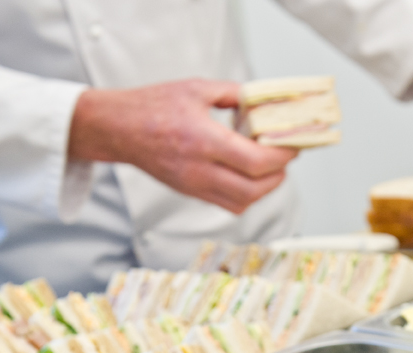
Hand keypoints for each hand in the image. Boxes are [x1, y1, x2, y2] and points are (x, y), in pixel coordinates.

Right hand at [68, 79, 297, 213]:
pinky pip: (227, 204)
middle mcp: (199, 168)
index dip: (281, 157)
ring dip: (263, 189)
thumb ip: (233, 94)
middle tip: (285, 157)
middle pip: (253, 189)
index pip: (255, 161)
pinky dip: (246, 194)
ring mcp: (194, 185)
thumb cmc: (152, 106)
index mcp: (202, 139)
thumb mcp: (197, 88)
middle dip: (278, 176)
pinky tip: (248, 174)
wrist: (119, 128)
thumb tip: (261, 102)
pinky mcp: (191, 192)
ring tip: (269, 167)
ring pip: (242, 202)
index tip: (292, 145)